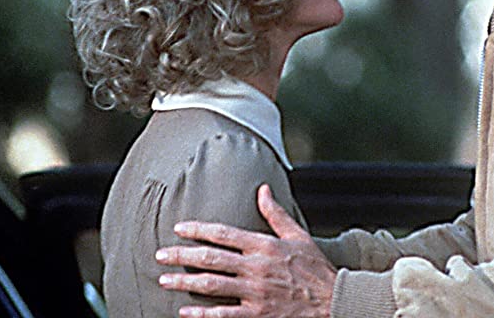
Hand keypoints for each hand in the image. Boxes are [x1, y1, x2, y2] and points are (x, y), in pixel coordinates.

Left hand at [156, 184, 335, 317]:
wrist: (332, 300)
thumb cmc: (315, 267)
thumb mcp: (298, 235)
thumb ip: (275, 213)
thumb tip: (262, 189)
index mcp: (264, 245)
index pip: (223, 233)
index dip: (198, 230)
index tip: (178, 228)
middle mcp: (256, 267)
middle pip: (210, 259)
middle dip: (181, 256)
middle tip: (160, 255)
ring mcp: (255, 293)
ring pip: (212, 286)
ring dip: (185, 283)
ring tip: (165, 280)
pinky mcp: (258, 315)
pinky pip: (224, 315)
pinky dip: (203, 314)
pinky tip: (185, 312)